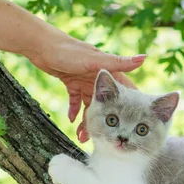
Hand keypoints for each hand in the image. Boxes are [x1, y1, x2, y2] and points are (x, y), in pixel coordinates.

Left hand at [27, 33, 144, 141]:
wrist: (40, 45)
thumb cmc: (68, 50)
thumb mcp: (94, 60)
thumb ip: (119, 62)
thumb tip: (144, 58)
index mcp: (108, 72)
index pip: (124, 91)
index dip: (131, 106)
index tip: (136, 122)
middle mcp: (98, 77)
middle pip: (105, 104)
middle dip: (103, 121)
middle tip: (99, 138)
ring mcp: (84, 81)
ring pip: (89, 105)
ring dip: (86, 120)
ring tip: (81, 136)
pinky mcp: (71, 82)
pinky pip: (75, 101)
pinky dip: (73, 110)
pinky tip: (70, 120)